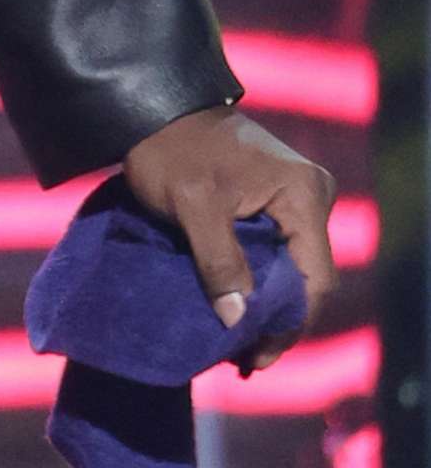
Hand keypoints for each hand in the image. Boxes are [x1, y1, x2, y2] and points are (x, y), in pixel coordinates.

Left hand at [123, 104, 336, 369]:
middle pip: (307, 277)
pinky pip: (278, 250)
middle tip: (244, 359)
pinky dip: (260, 280)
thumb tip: (237, 322)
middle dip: (277, 320)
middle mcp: (312, 195)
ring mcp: (296, 196)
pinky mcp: (277, 198)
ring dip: (267, 304)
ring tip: (238, 344)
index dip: (288, 324)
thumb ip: (219, 261)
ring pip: (291, 267)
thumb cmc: (172, 152)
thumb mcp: (192, 206)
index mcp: (304, 195)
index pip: (313, 280)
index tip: (256, 357)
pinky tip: (237, 308)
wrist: (154, 108)